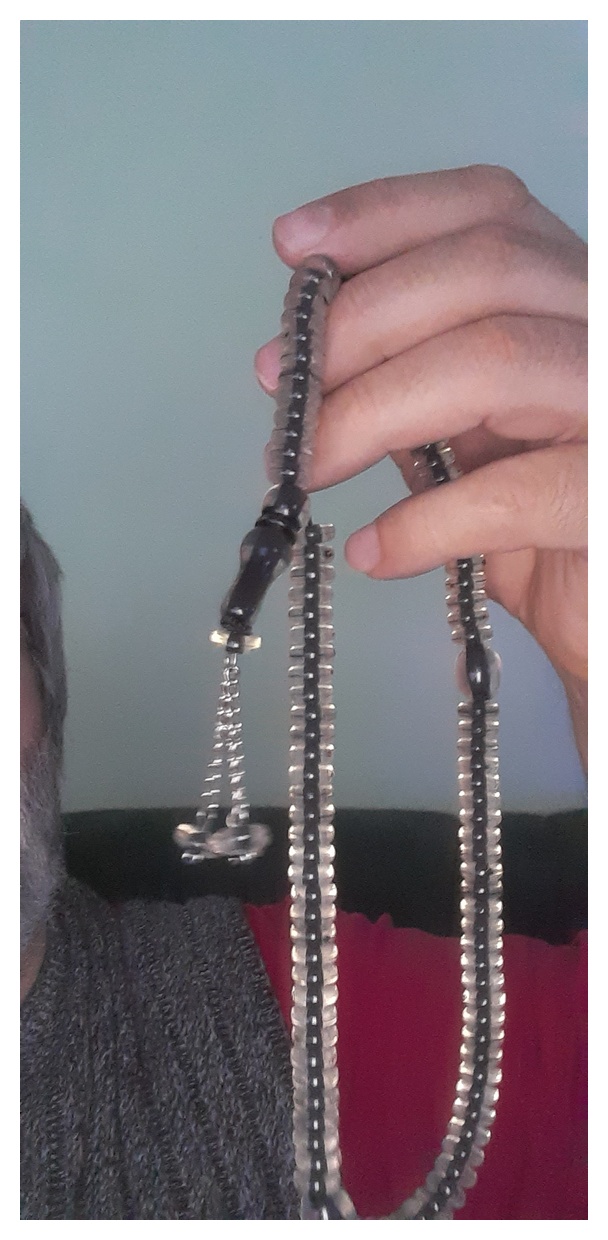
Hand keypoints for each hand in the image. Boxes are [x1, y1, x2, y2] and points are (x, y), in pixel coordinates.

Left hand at [255, 166, 586, 759]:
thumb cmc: (553, 539)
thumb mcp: (479, 446)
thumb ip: (421, 386)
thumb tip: (307, 354)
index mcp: (579, 303)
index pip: (492, 208)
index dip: (386, 213)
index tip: (293, 246)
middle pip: (484, 270)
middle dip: (359, 320)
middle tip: (280, 383)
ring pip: (493, 360)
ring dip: (369, 411)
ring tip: (304, 469)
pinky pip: (512, 494)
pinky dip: (424, 522)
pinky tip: (373, 551)